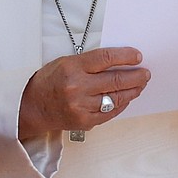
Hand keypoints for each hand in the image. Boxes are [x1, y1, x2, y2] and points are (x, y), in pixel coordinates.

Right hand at [19, 47, 149, 137]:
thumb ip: (90, 62)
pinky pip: (110, 112)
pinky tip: (127, 98)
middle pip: (115, 80)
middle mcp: (77, 87)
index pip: (106, 58)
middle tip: (145, 73)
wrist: (32, 107)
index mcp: (72, 68)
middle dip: (136, 76)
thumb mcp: (66, 62)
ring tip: (140, 85)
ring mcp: (81, 106)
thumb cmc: (49, 81)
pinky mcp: (85, 121)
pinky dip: (121, 104)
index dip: (126, 56)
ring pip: (116, 98)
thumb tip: (119, 61)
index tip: (137, 56)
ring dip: (132, 91)